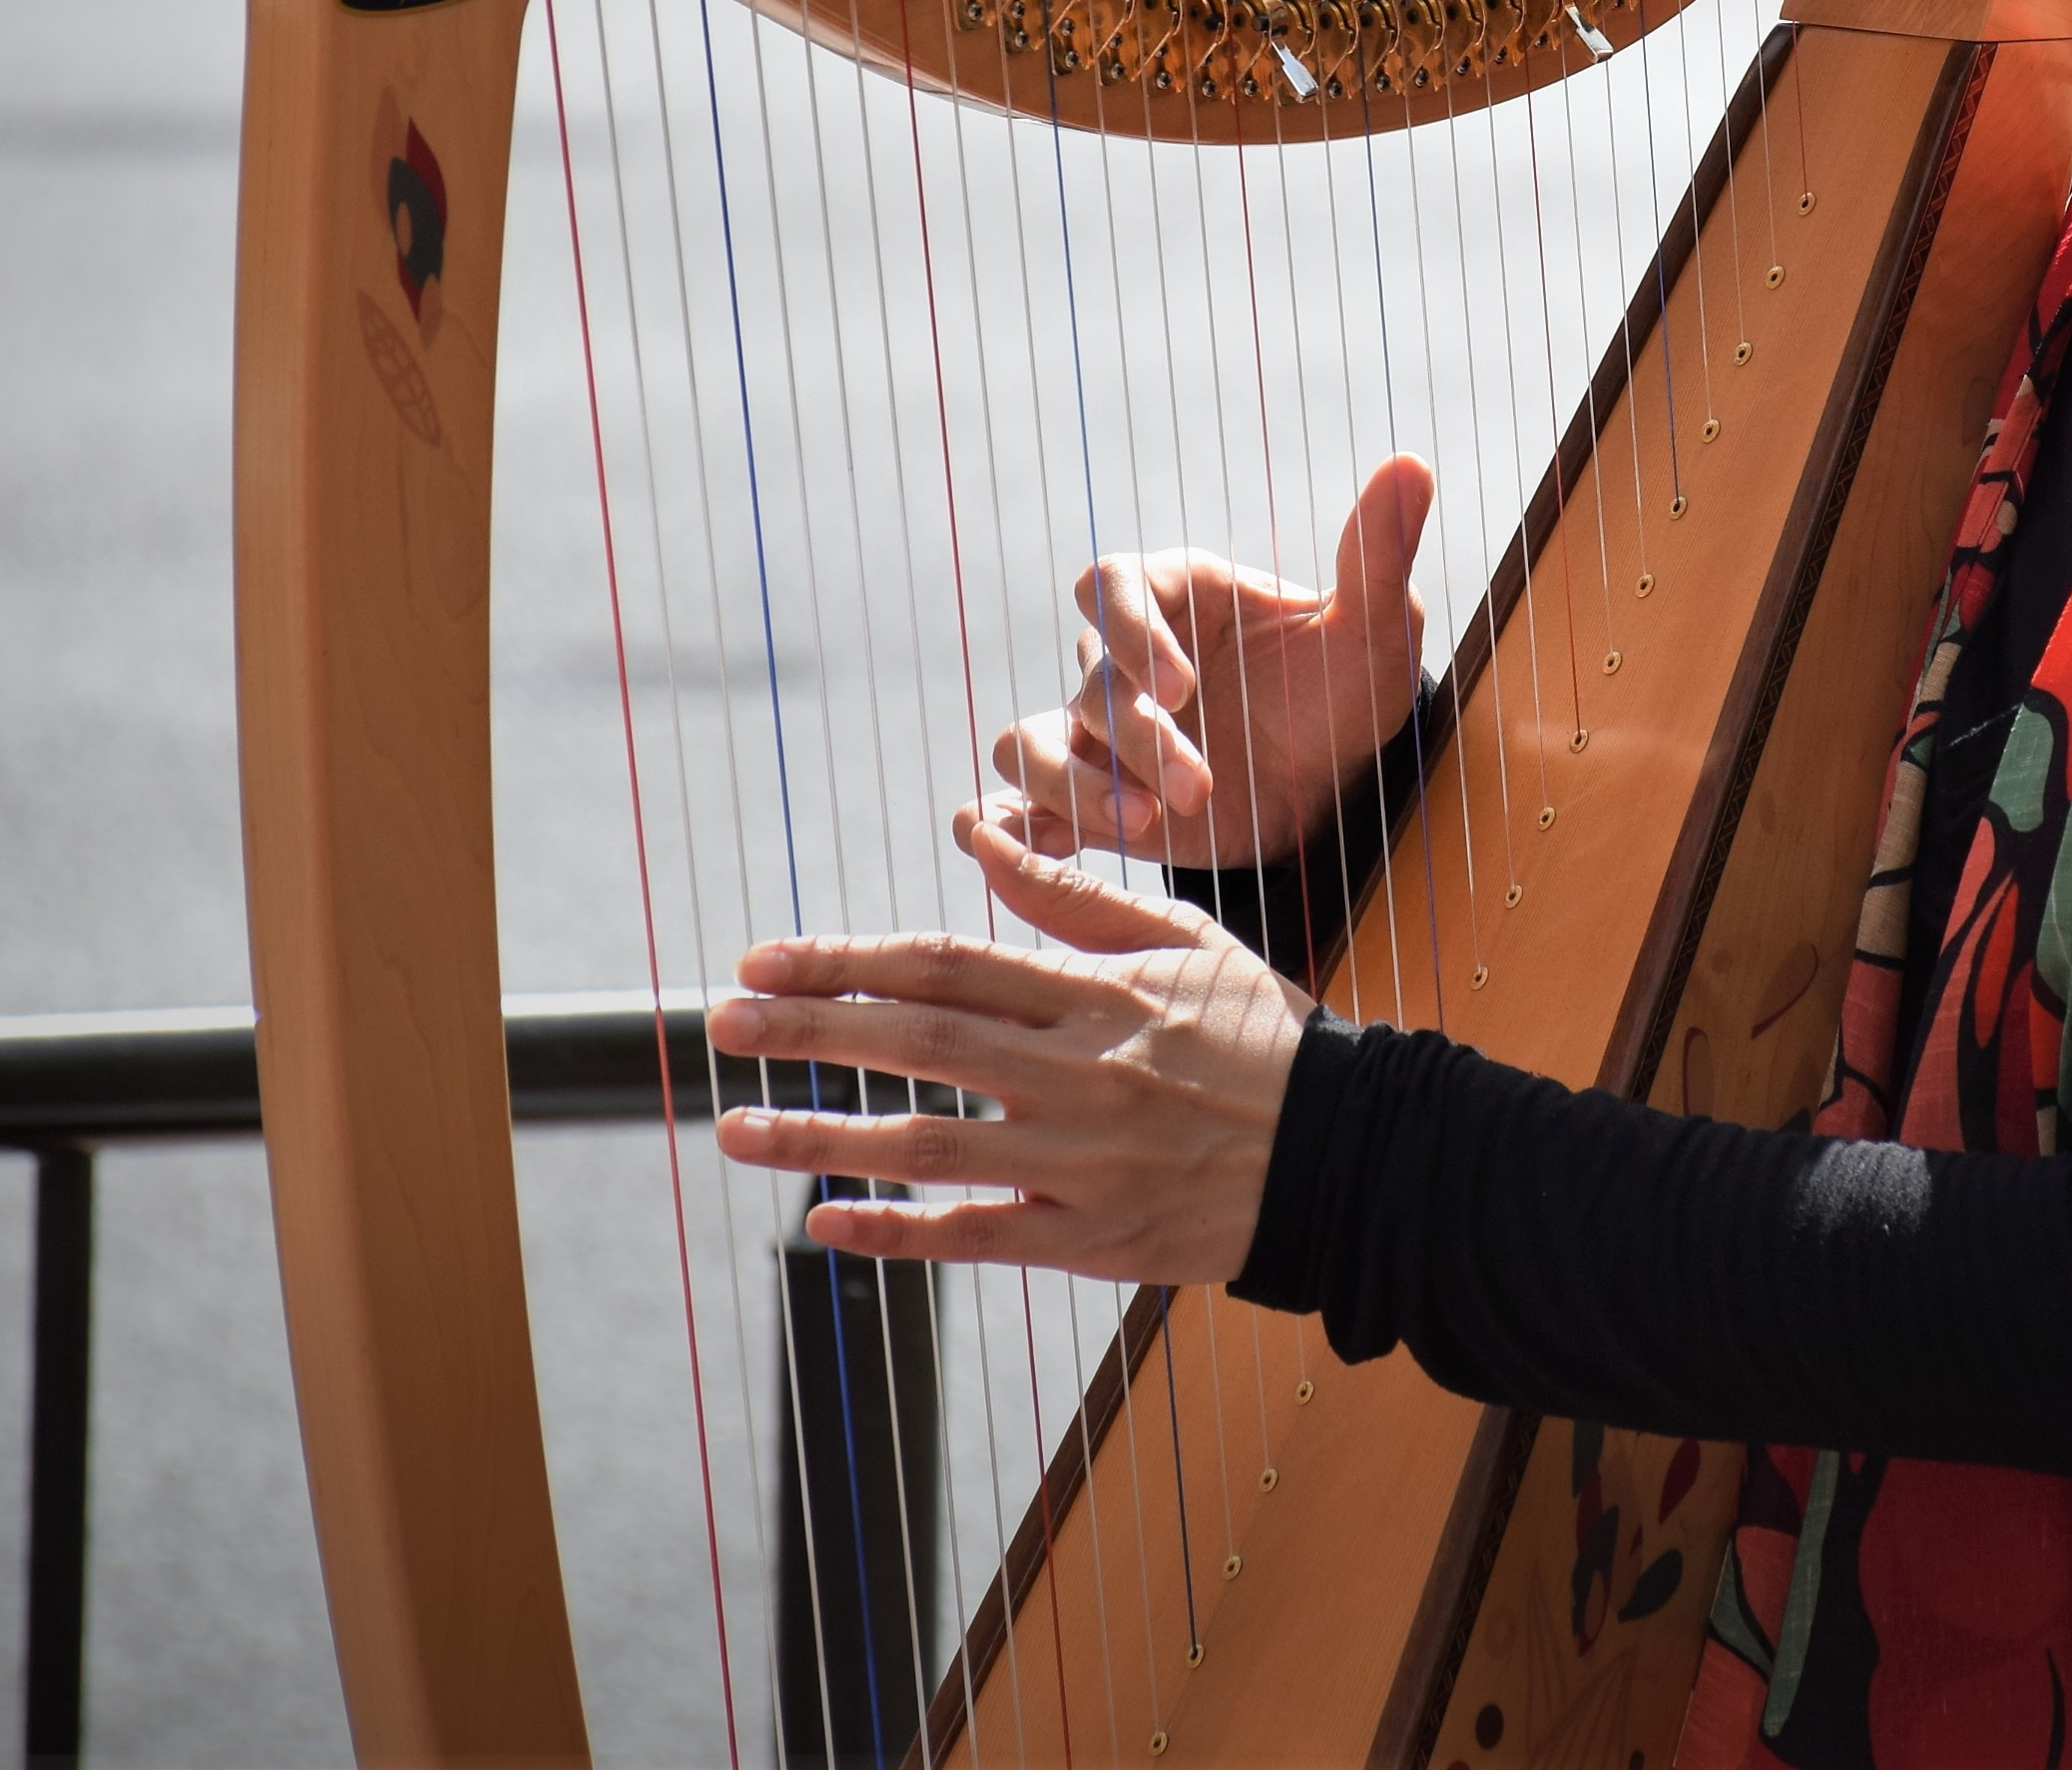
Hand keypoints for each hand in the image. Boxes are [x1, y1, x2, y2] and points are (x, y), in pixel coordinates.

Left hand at [706, 795, 1310, 1283]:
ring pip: (927, 1144)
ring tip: (735, 1127)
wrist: (1352, 1153)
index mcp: (1092, 992)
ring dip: (822, 1134)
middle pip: (916, 1040)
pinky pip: (977, 1236)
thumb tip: (978, 836)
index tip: (761, 960)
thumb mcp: (1182, 942)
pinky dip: (897, 1233)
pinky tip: (824, 1226)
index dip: (842, 961)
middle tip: (719, 1025)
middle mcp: (1075, 1071)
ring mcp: (1080, 1157)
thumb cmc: (1262, 1038)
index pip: (943, 964)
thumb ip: (1072, 898)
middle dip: (807, 1031)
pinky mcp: (1092, 1234)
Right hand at [987, 453, 1431, 867]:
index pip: (1114, 585)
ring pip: (1034, 742)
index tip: (1181, 686)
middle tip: (1199, 786)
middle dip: (1138, 737)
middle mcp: (1125, 656)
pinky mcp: (1090, 797)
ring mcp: (1099, 730)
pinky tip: (1022, 851)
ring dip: (1072, 786)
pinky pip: (1018, 802)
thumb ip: (1379, 554)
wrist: (1334, 788)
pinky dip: (1006, 825)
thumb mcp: (1376, 630)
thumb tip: (1412, 463)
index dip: (1130, 632)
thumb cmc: (1346, 692)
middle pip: (1090, 680)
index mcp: (1177, 593)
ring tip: (1144, 825)